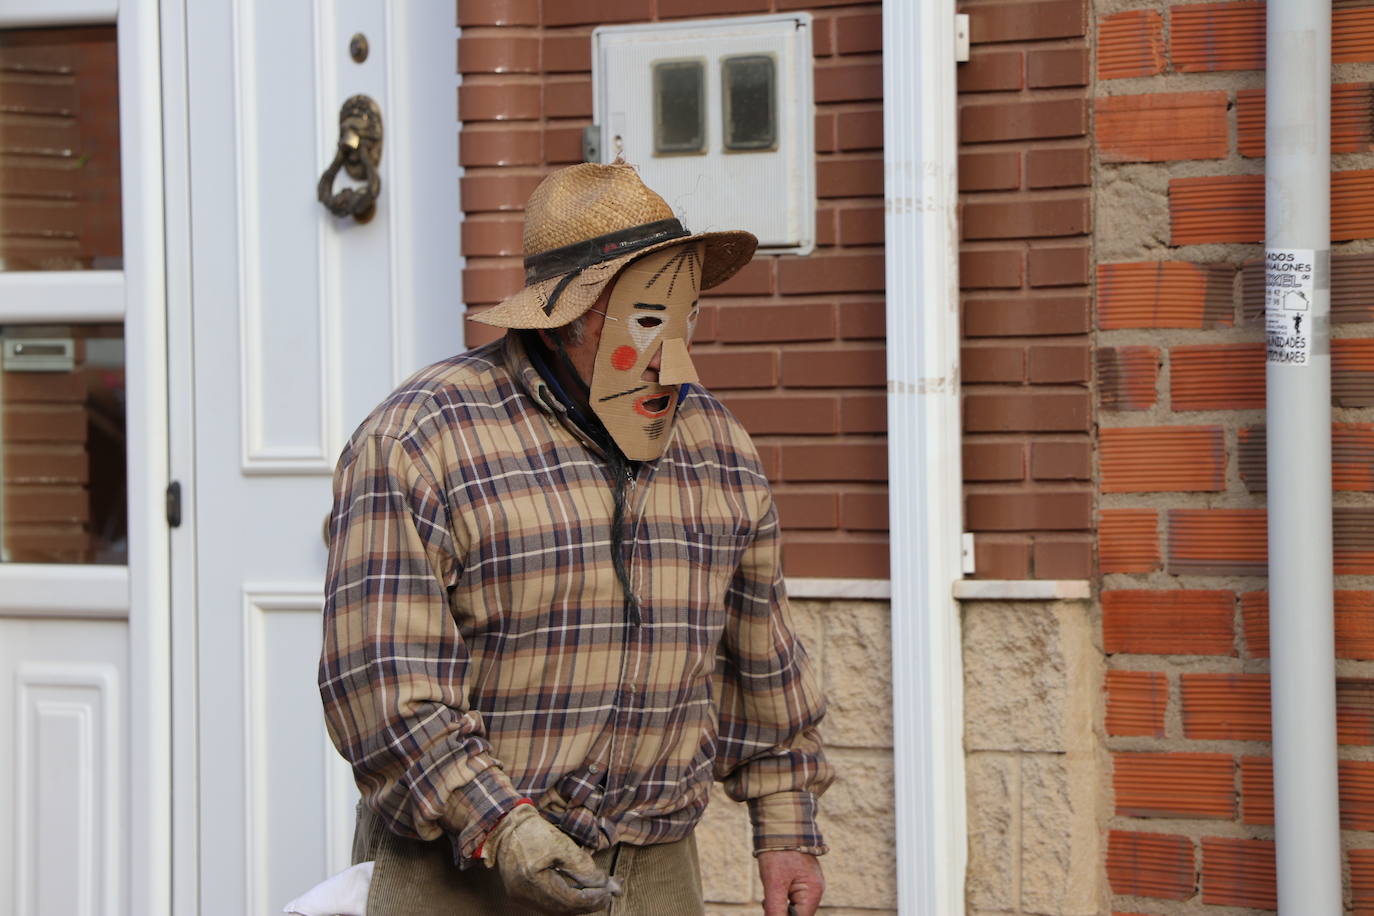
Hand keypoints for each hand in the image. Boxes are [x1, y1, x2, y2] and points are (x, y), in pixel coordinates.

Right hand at [484, 804, 620, 913]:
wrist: (507, 827)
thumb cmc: (533, 832)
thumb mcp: (561, 844)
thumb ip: (582, 866)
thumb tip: (602, 884)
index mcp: (533, 881)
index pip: (570, 900)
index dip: (592, 898)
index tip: (610, 890)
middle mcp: (524, 895)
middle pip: (564, 909)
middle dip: (589, 903)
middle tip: (609, 894)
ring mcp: (521, 897)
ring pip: (557, 909)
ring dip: (579, 903)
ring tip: (599, 893)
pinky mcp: (521, 895)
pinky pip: (549, 904)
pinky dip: (566, 900)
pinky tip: (580, 892)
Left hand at [758, 850, 823, 915]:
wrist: (780, 824)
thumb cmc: (778, 852)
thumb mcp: (773, 883)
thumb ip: (775, 908)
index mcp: (813, 892)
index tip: (770, 908)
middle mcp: (815, 889)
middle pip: (798, 913)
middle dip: (781, 911)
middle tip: (766, 901)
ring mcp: (810, 883)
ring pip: (794, 906)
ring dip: (780, 904)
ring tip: (768, 892)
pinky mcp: (802, 878)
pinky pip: (792, 895)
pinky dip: (781, 895)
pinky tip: (773, 887)